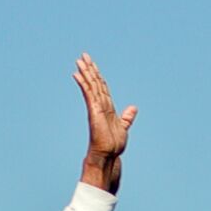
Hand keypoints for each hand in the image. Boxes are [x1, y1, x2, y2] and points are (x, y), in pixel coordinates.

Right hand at [75, 52, 136, 192]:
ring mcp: (95, 107)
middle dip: (89, 69)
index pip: (102, 86)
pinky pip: (88, 94)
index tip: (91, 64)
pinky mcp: (93, 110)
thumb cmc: (114, 144)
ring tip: (79, 60)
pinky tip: (77, 75)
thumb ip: (127, 117)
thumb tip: (133, 108)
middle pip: (95, 82)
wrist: (108, 154)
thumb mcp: (123, 127)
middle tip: (83, 56)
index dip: (97, 75)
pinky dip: (84, 84)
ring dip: (85, 72)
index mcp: (107, 106)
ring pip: (91, 85)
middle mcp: (100, 104)